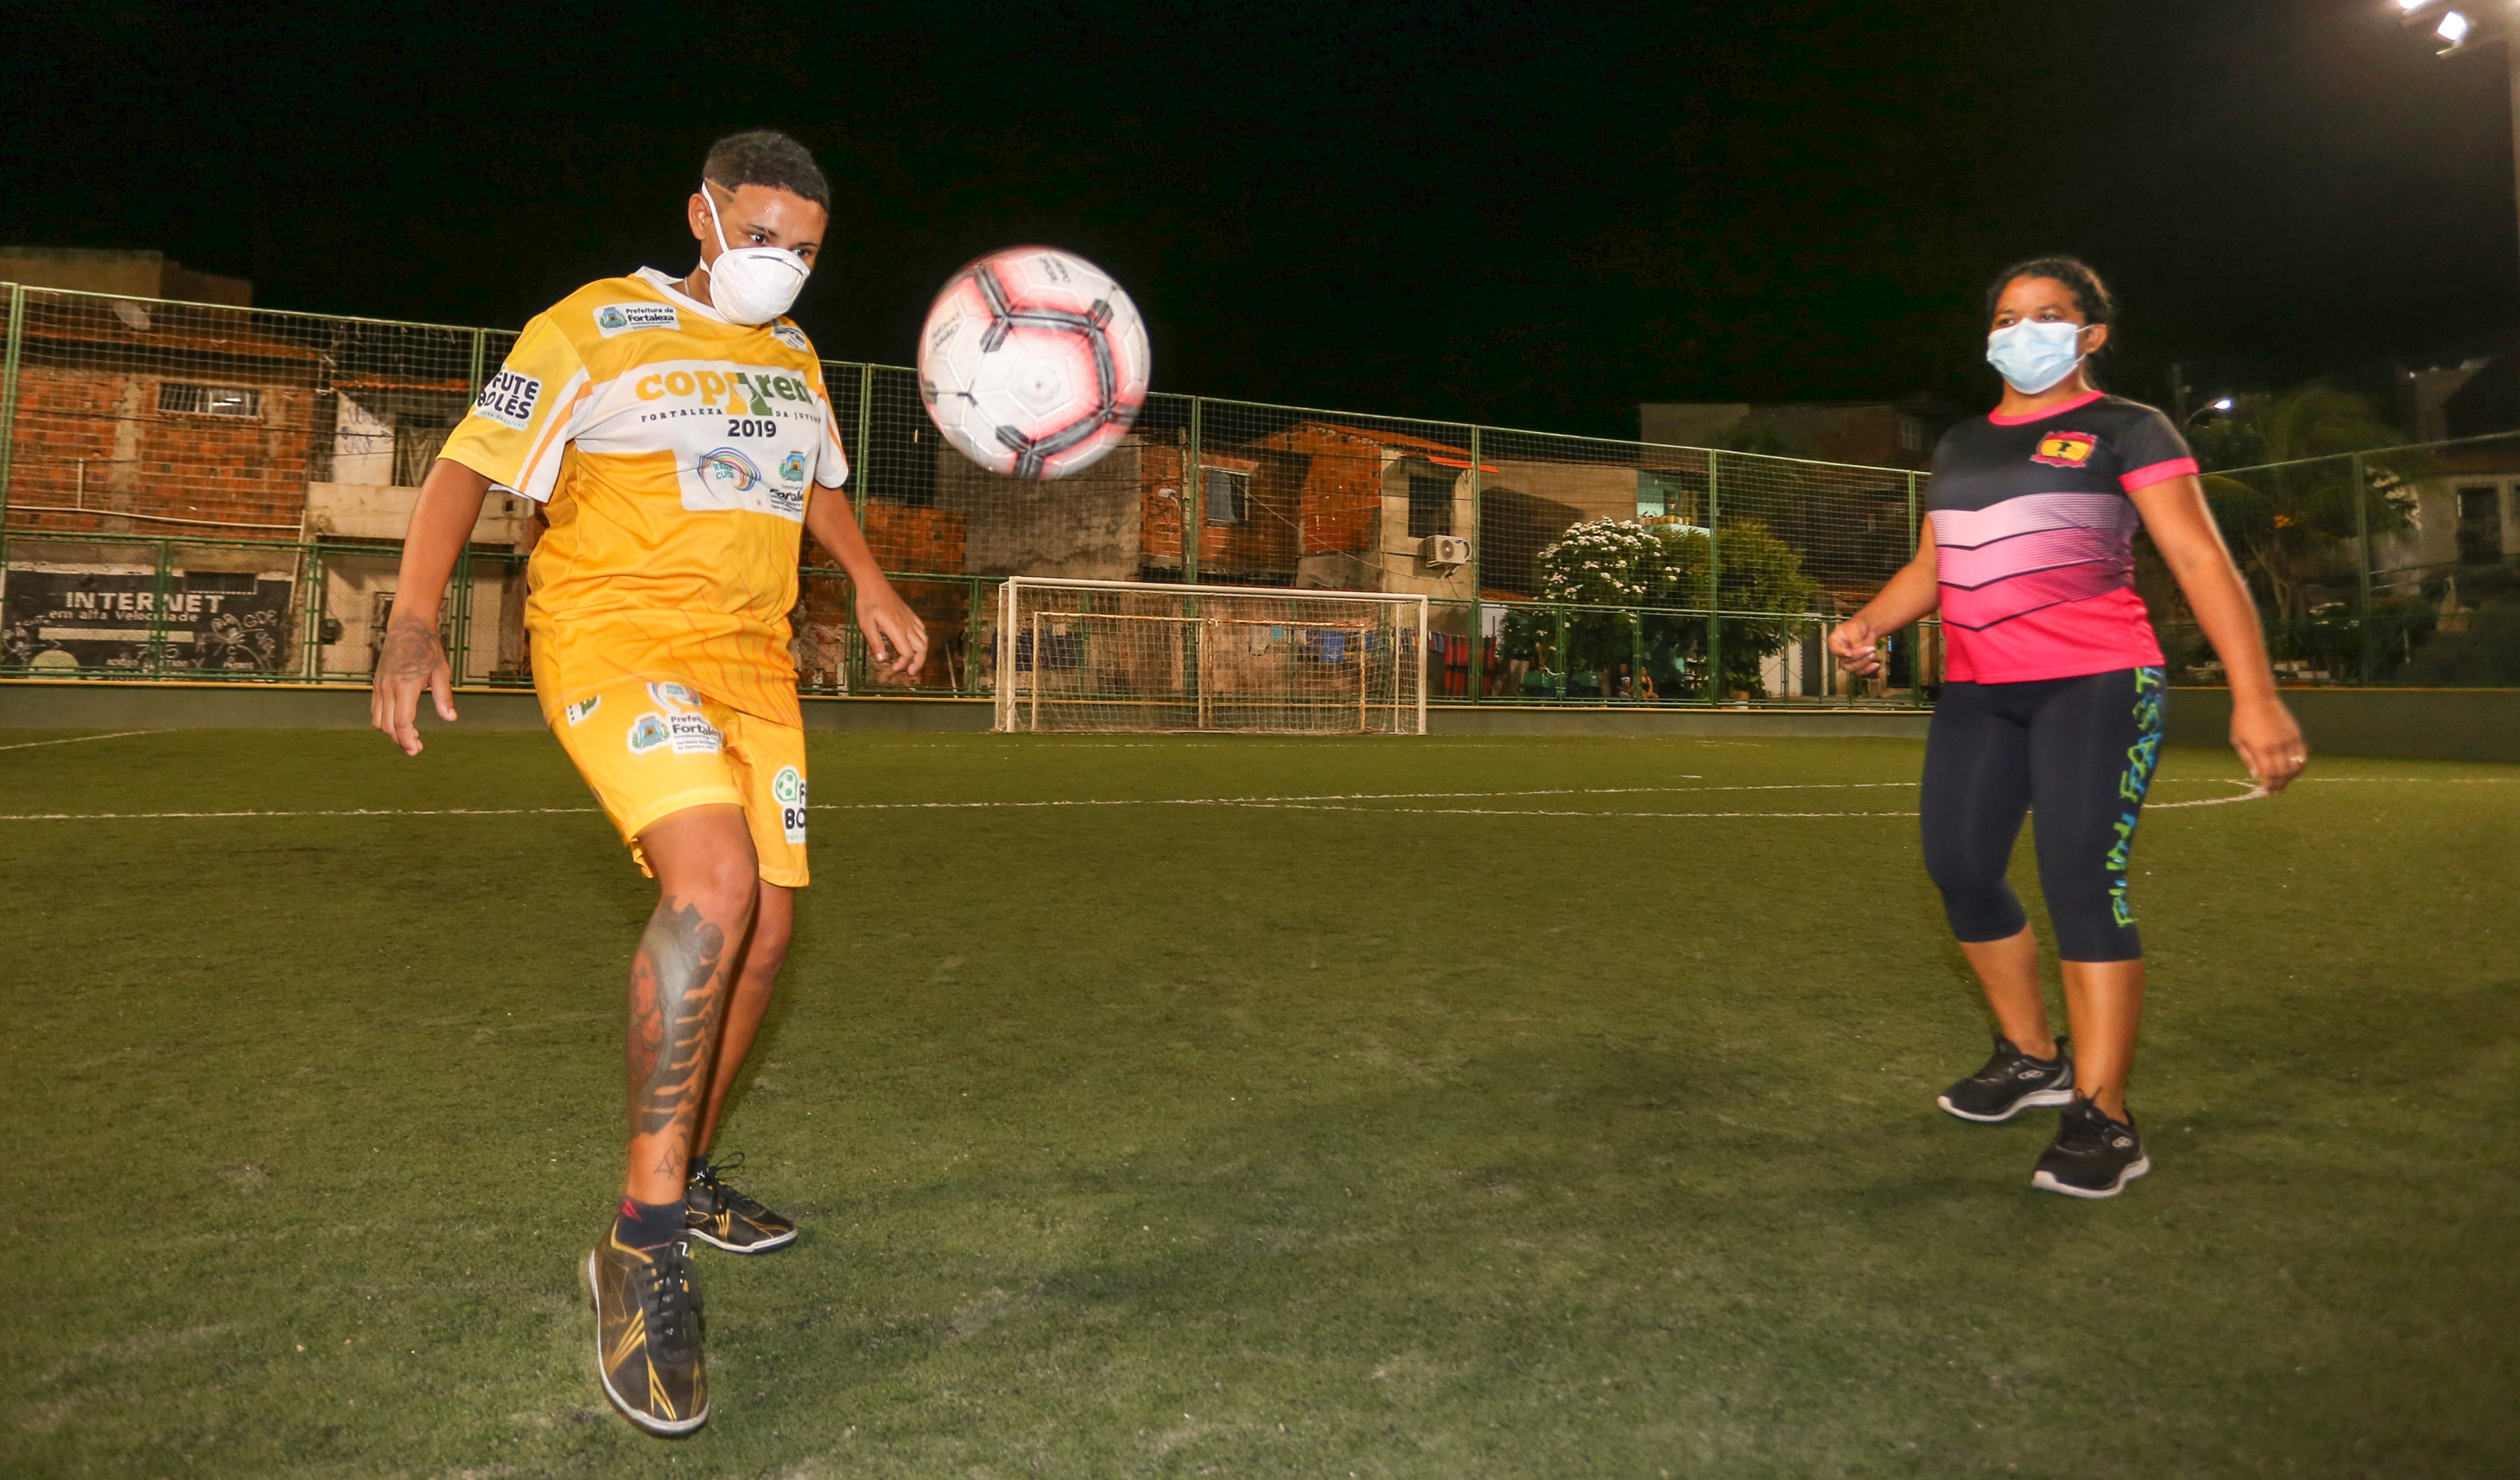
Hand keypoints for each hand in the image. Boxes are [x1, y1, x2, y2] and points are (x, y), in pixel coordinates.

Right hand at [370, 611, 454, 755]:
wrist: (407, 627)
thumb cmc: (427, 648)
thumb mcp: (442, 671)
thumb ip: (444, 696)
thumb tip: (451, 718)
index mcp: (405, 686)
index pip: (402, 722)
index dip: (408, 740)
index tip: (416, 749)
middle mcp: (388, 688)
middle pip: (388, 726)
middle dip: (401, 740)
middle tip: (416, 748)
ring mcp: (379, 685)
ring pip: (378, 720)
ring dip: (392, 732)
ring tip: (410, 736)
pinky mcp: (377, 683)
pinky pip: (375, 709)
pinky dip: (385, 721)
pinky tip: (400, 722)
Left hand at [854, 578, 929, 680]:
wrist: (872, 583)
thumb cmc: (866, 602)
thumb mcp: (865, 624)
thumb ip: (874, 643)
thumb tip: (882, 660)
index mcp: (896, 630)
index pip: (907, 653)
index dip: (902, 665)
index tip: (893, 669)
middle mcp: (907, 626)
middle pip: (921, 649)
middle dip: (918, 663)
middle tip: (910, 673)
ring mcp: (910, 619)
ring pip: (924, 640)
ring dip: (922, 653)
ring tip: (914, 662)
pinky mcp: (910, 614)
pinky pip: (922, 629)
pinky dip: (922, 639)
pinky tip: (915, 643)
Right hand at [1827, 615, 1882, 675]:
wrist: (1867, 629)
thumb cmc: (1857, 626)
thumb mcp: (1854, 628)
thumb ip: (1855, 639)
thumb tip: (1858, 650)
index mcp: (1835, 642)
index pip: (1835, 650)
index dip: (1841, 653)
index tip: (1849, 653)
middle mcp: (1840, 653)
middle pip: (1846, 661)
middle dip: (1859, 656)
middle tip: (1870, 649)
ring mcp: (1849, 660)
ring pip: (1852, 669)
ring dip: (1864, 663)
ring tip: (1873, 654)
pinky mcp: (1858, 664)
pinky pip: (1860, 671)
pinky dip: (1869, 669)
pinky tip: (1876, 664)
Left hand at [2231, 693, 2306, 794]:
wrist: (2257, 698)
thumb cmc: (2242, 718)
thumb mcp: (2237, 739)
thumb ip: (2247, 758)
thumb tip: (2257, 775)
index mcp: (2261, 749)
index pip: (2269, 774)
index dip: (2269, 784)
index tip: (2267, 791)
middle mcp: (2277, 746)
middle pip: (2283, 772)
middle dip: (2280, 784)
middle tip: (2276, 791)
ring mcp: (2289, 740)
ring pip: (2295, 765)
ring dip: (2291, 777)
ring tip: (2284, 782)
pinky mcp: (2296, 734)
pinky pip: (2302, 754)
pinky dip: (2299, 764)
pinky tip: (2294, 769)